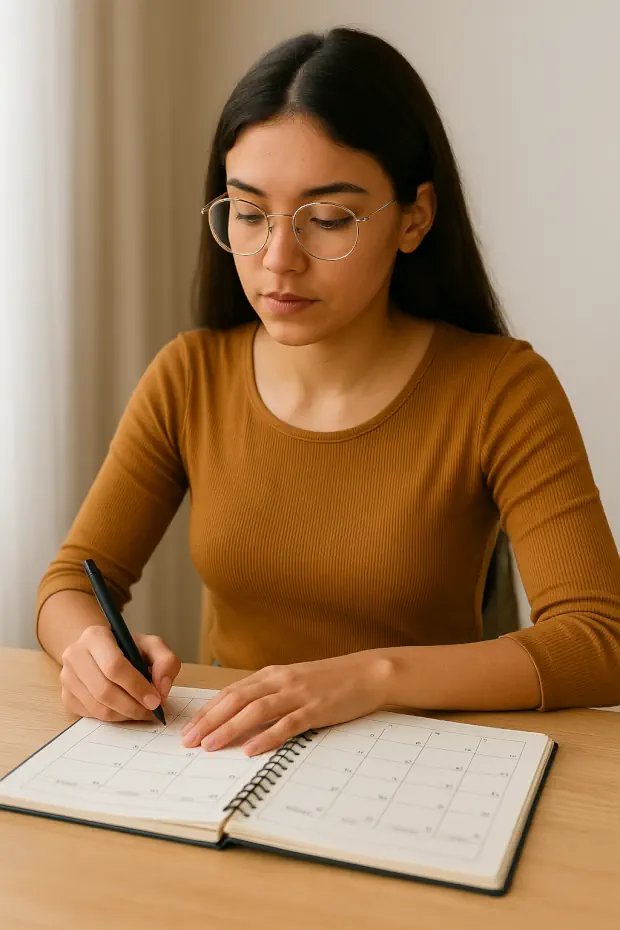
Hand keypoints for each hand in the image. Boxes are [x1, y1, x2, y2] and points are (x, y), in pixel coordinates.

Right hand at [60, 625, 180, 722]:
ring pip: (98, 707)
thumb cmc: (127, 649)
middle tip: (151, 711)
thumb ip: (166, 661)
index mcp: (95, 636)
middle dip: (132, 706)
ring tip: (142, 711)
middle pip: (104, 690)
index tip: (155, 700)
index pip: (114, 666)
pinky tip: (125, 710)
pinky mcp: (66, 697)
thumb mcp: (152, 646)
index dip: (137, 686)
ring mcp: (67, 677)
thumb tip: (162, 688)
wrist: (99, 652)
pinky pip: (92, 716)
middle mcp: (74, 655)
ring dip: (125, 715)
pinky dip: (113, 717)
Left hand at [181, 650, 392, 755]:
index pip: (231, 692)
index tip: (189, 729)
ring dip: (230, 728)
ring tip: (210, 746)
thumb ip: (270, 695)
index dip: (208, 711)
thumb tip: (240, 718)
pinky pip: (287, 724)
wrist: (368, 672)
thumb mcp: (294, 682)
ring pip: (256, 711)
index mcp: (272, 674)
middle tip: (189, 741)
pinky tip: (251, 749)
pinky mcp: (316, 709)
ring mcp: (298, 694)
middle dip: (210, 721)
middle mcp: (281, 681)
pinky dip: (266, 737)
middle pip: (236, 700)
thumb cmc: (330, 680)